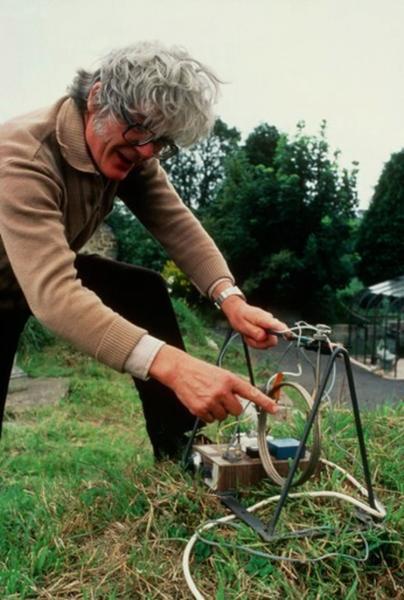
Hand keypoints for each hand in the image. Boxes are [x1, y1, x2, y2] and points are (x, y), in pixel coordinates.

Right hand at [149, 345, 277, 422]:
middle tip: (221, 398)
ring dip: (218, 411)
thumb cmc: (201, 372)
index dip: (265, 402)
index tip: (275, 409)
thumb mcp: (221, 374)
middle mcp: (223, 390)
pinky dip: (207, 415)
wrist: (180, 370)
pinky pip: (211, 420)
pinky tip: (202, 403)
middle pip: (237, 411)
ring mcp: (211, 401)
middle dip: (230, 407)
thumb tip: (242, 402)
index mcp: (230, 379)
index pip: (251, 392)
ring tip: (208, 398)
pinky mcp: (200, 409)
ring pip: (223, 417)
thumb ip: (233, 387)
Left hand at [221, 296, 287, 348]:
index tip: (289, 336)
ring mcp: (269, 325)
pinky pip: (264, 340)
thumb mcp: (243, 325)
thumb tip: (264, 337)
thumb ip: (254, 332)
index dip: (285, 331)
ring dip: (257, 342)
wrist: (237, 310)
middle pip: (273, 339)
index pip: (278, 325)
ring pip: (268, 341)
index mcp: (264, 319)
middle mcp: (269, 321)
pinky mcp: (268, 329)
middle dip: (261, 343)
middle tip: (249, 338)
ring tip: (247, 335)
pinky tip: (250, 335)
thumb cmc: (239, 317)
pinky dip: (256, 341)